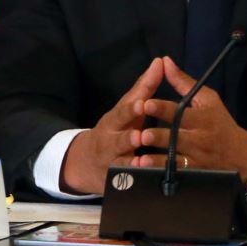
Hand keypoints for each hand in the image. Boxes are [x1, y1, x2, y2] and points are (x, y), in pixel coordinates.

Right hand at [60, 57, 163, 194]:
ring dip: (130, 163)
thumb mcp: (126, 108)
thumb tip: (160, 62)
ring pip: (121, 163)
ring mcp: (111, 161)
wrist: (86, 161)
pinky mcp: (115, 181)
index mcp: (114, 121)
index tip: (141, 103)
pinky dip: (131, 182)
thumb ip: (144, 88)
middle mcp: (110, 141)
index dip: (131, 109)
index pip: (122, 112)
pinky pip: (124, 183)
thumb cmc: (116, 128)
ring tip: (140, 162)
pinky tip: (141, 183)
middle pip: (117, 139)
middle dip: (127, 137)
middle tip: (139, 135)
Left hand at [133, 56, 246, 178]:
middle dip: (159, 136)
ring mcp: (197, 158)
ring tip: (141, 157)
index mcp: (202, 118)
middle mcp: (199, 139)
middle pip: (176, 137)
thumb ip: (184, 82)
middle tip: (141, 134)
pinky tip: (148, 173)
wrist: (242, 155)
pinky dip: (162, 174)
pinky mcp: (195, 174)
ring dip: (158, 159)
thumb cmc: (220, 122)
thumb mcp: (207, 99)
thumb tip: (164, 61)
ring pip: (175, 159)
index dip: (163, 109)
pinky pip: (178, 175)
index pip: (180, 113)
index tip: (146, 104)